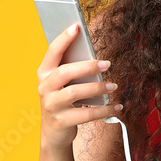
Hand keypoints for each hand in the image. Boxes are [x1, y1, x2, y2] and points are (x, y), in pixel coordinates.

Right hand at [36, 23, 121, 150]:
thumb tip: (96, 58)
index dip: (63, 39)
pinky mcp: (61, 121)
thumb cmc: (63, 100)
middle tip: (107, 64)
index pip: (52, 52)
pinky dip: (103, 110)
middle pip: (65, 72)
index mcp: (44, 73)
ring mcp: (51, 105)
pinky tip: (116, 106)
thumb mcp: (63, 84)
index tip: (76, 27)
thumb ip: (73, 70)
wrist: (54, 133)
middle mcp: (44, 88)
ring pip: (75, 92)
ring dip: (97, 88)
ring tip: (113, 86)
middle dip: (87, 66)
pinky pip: (85, 114)